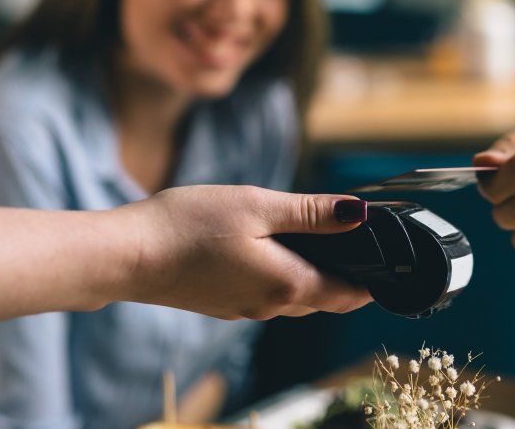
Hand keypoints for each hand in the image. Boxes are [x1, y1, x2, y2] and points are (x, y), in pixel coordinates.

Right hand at [117, 185, 371, 319]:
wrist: (127, 255)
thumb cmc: (189, 226)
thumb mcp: (257, 206)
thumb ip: (311, 213)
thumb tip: (359, 214)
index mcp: (288, 285)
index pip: (349, 294)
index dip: (372, 278)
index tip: (387, 257)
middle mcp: (270, 307)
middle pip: (325, 298)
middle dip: (346, 275)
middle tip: (359, 243)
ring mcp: (244, 309)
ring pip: (295, 297)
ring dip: (313, 275)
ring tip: (320, 241)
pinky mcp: (222, 304)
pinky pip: (266, 295)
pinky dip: (281, 276)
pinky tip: (270, 250)